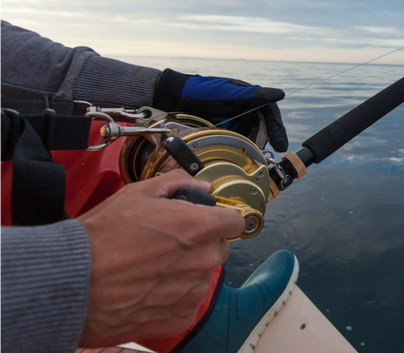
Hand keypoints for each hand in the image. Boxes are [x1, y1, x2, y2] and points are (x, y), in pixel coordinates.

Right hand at [77, 170, 244, 346]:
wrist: (72, 283)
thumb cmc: (100, 240)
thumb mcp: (136, 194)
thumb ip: (177, 184)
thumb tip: (199, 185)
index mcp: (199, 227)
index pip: (234, 221)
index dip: (220, 218)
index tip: (208, 221)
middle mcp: (203, 260)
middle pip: (219, 248)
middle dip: (200, 244)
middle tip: (167, 243)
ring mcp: (193, 291)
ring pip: (203, 276)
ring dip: (187, 271)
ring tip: (151, 267)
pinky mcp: (180, 316)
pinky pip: (188, 302)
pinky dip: (173, 297)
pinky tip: (148, 288)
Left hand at [152, 69, 288, 151]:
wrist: (175, 98)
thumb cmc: (202, 91)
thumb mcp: (230, 92)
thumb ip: (255, 94)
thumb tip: (279, 94)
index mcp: (249, 98)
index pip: (270, 114)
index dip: (277, 129)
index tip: (281, 144)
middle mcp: (243, 109)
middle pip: (262, 128)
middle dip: (266, 141)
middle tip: (267, 154)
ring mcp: (233, 120)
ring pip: (250, 136)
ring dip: (253, 146)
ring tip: (255, 158)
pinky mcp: (223, 130)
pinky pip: (236, 141)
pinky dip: (240, 148)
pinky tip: (241, 156)